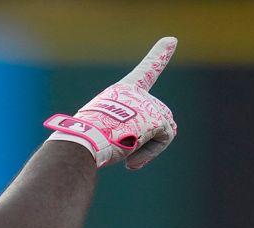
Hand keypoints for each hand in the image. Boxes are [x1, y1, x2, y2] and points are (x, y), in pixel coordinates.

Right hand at [44, 37, 178, 169]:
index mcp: (121, 91)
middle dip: (146, 138)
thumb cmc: (82, 139)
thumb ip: (118, 128)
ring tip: (126, 156)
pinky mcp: (158, 118)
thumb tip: (124, 151)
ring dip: (147, 147)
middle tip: (125, 153)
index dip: (159, 55)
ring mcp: (150, 104)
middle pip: (156, 116)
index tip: (171, 40)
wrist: (82, 140)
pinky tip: (131, 161)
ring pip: (163, 129)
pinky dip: (151, 152)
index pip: (146, 70)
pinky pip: (165, 138)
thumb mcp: (98, 127)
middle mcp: (138, 93)